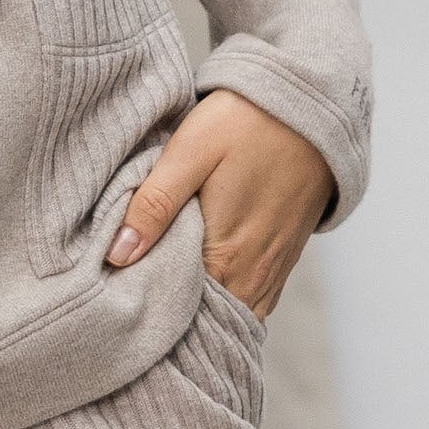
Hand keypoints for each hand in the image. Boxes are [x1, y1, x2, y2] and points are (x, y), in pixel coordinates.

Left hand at [105, 88, 333, 317]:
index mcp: (224, 256)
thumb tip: (118, 255)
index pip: (179, 313)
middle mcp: (252, 275)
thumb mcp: (190, 152)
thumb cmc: (245, 122)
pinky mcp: (285, 260)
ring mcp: (273, 271)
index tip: (122, 307)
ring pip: (233, 316)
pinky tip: (204, 291)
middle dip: (173, 323)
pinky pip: (255, 303)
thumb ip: (154, 205)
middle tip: (136, 310)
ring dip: (202, 316)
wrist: (310, 105)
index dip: (148, 315)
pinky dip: (229, 305)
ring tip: (166, 306)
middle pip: (206, 323)